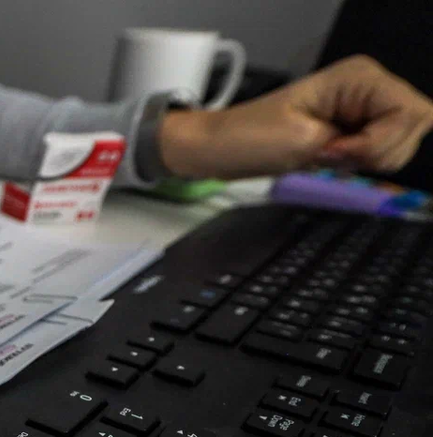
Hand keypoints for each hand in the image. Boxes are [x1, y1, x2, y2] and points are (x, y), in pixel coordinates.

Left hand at [160, 55, 432, 178]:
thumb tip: (391, 143)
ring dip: (369, 160)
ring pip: (400, 143)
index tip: (339, 151)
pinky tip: (332, 159)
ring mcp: (365, 107)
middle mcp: (369, 86)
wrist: (219, 149)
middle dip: (378, 152)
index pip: (411, 112)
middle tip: (332, 155)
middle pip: (414, 127)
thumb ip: (356, 142)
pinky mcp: (356, 127)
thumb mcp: (304, 141)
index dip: (380, 141)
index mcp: (360, 77)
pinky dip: (362, 164)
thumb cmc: (250, 139)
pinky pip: (381, 152)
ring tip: (327, 155)